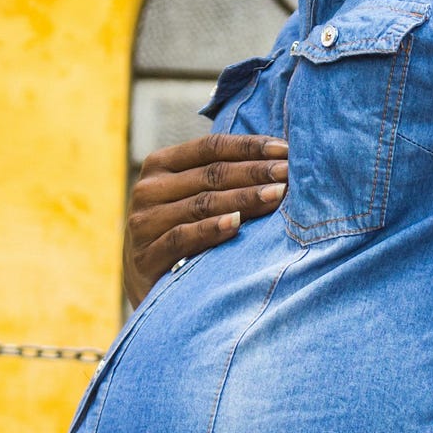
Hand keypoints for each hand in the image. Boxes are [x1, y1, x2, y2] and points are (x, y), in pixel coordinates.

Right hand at [124, 135, 288, 307]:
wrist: (145, 286)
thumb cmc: (181, 232)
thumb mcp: (192, 198)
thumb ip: (221, 178)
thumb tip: (281, 159)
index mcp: (160, 165)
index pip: (210, 147)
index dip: (249, 146)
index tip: (286, 150)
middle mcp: (148, 189)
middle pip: (211, 174)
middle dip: (255, 172)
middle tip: (289, 173)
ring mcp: (144, 223)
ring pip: (202, 203)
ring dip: (244, 198)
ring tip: (277, 195)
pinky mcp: (146, 256)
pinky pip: (181, 237)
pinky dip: (210, 229)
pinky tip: (236, 224)